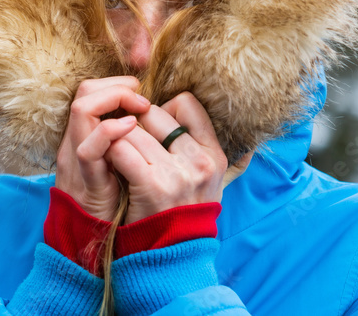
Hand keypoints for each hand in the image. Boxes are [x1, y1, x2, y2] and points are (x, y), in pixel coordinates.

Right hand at [55, 76, 151, 220]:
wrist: (93, 244)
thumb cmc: (114, 206)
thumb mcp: (119, 166)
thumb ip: (127, 143)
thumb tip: (156, 120)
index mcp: (84, 137)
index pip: (89, 91)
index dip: (114, 83)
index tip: (139, 89)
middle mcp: (76, 142)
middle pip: (84, 92)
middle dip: (117, 86)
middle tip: (140, 94)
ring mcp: (77, 160)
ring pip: (82, 109)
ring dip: (113, 98)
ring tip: (138, 105)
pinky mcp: (85, 181)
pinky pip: (87, 149)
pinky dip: (107, 132)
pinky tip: (128, 127)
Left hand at [103, 91, 250, 223]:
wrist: (173, 254)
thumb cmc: (186, 212)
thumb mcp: (211, 183)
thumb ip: (216, 156)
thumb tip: (247, 142)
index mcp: (213, 155)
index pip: (186, 104)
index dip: (163, 110)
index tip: (153, 129)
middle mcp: (199, 161)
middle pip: (154, 113)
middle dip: (135, 123)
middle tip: (129, 141)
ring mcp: (177, 173)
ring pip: (132, 130)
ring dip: (118, 138)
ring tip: (117, 153)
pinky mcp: (152, 185)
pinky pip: (120, 149)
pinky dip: (110, 152)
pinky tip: (110, 163)